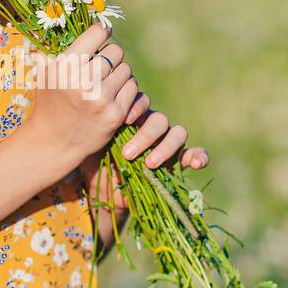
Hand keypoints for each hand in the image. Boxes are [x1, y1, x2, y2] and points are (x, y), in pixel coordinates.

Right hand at [22, 20, 139, 173]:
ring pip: (127, 70)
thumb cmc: (50, 102)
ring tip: (105, 84)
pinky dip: (126, 91)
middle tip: (101, 67)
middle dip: (111, 58)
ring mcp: (100, 99)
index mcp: (64, 66)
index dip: (102, 32)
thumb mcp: (46, 73)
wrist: (54, 142)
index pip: (97, 33)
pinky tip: (112, 97)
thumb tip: (90, 21)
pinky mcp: (115, 114)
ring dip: (120, 75)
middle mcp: (82, 81)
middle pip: (116, 51)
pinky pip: (133, 89)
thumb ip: (64, 49)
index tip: (103, 34)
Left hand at [80, 89, 208, 249]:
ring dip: (165, 147)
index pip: (142, 101)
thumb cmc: (94, 158)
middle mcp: (151, 126)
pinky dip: (198, 156)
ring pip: (177, 133)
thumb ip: (94, 125)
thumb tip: (89, 110)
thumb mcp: (92, 141)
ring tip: (149, 164)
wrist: (100, 186)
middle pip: (159, 119)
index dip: (136, 107)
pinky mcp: (176, 162)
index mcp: (133, 116)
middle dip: (145, 135)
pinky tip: (197, 162)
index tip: (123, 121)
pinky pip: (192, 154)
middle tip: (127, 153)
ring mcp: (165, 143)